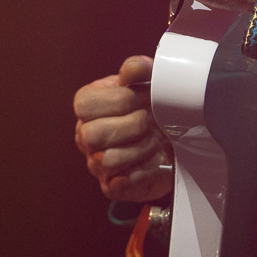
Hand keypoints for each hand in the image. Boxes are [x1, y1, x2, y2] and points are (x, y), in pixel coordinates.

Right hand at [74, 55, 172, 201]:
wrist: (171, 140)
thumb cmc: (151, 108)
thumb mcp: (146, 82)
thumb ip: (139, 70)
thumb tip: (133, 69)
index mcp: (88, 106)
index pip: (87, 105)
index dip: (122, 100)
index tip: (145, 97)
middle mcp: (85, 135)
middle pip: (94, 135)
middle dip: (133, 125)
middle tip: (154, 120)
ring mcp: (95, 163)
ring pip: (108, 160)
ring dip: (142, 148)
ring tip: (158, 139)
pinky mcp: (112, 186)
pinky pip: (123, 183)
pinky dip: (146, 170)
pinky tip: (157, 159)